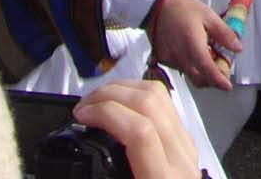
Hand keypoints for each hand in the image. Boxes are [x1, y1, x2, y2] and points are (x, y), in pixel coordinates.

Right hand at [71, 80, 200, 178]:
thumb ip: (102, 176)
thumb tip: (75, 167)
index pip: (140, 132)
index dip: (107, 115)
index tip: (80, 116)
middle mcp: (180, 157)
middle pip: (151, 104)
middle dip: (110, 95)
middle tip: (83, 107)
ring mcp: (185, 146)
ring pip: (161, 97)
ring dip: (124, 89)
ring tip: (96, 102)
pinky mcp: (185, 142)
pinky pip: (165, 106)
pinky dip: (138, 97)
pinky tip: (118, 107)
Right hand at [146, 0, 237, 90]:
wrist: (157, 5)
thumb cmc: (182, 8)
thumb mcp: (209, 16)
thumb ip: (224, 34)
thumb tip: (237, 48)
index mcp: (193, 45)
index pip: (207, 70)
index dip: (219, 81)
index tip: (228, 86)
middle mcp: (179, 56)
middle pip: (198, 79)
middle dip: (212, 81)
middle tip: (222, 73)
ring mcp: (169, 59)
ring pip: (188, 74)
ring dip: (200, 73)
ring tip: (209, 58)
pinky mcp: (162, 58)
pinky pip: (179, 68)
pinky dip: (189, 66)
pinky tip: (194, 54)